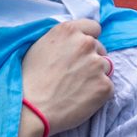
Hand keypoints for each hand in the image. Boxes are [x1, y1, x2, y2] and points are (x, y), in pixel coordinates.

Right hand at [18, 18, 109, 136]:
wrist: (30, 109)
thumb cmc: (29, 80)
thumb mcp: (39, 46)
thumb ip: (62, 40)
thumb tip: (73, 42)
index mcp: (68, 30)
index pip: (93, 27)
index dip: (89, 39)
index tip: (82, 51)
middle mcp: (86, 43)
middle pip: (100, 48)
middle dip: (91, 59)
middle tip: (75, 75)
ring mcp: (97, 64)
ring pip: (105, 68)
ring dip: (96, 76)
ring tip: (76, 89)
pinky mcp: (105, 86)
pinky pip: (108, 87)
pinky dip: (98, 94)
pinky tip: (81, 99)